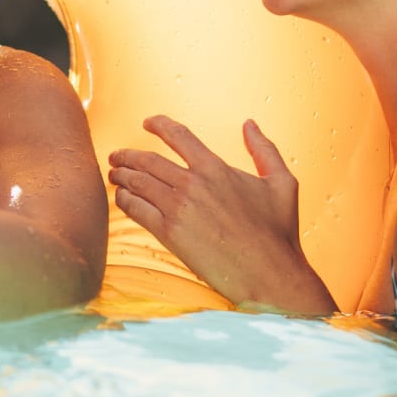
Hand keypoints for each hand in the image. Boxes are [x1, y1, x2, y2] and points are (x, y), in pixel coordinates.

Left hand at [107, 116, 334, 312]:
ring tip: (114, 175)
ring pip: (138, 182)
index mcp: (216, 168)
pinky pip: (136, 210)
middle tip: (116, 156)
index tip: (147, 123)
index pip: (178, 135)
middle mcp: (193, 183)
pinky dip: (124, 201)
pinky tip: (121, 199)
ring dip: (122, 176)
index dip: (158, 125)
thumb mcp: (282, 182)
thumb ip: (265, 150)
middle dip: (127, 155)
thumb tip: (250, 124)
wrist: (269, 273)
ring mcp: (179, 208)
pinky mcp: (169, 234)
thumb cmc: (279, 231)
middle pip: (148, 160)